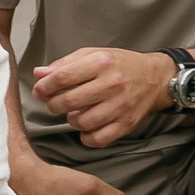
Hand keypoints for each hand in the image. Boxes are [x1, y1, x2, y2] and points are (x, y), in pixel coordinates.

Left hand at [30, 47, 172, 148]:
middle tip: (54, 103)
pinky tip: (86, 127)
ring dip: (70, 120)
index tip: (39, 91)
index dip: (44, 86)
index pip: (62, 77)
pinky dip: (86, 137)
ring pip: (81, 122)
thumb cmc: (120, 65)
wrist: (156, 78)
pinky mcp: (126, 124)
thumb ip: (64, 64)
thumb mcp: (93, 55)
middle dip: (53, 104)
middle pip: (68, 101)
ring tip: (74, 112)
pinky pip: (97, 139)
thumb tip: (39, 74)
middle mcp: (111, 84)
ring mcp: (120, 106)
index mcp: (101, 62)